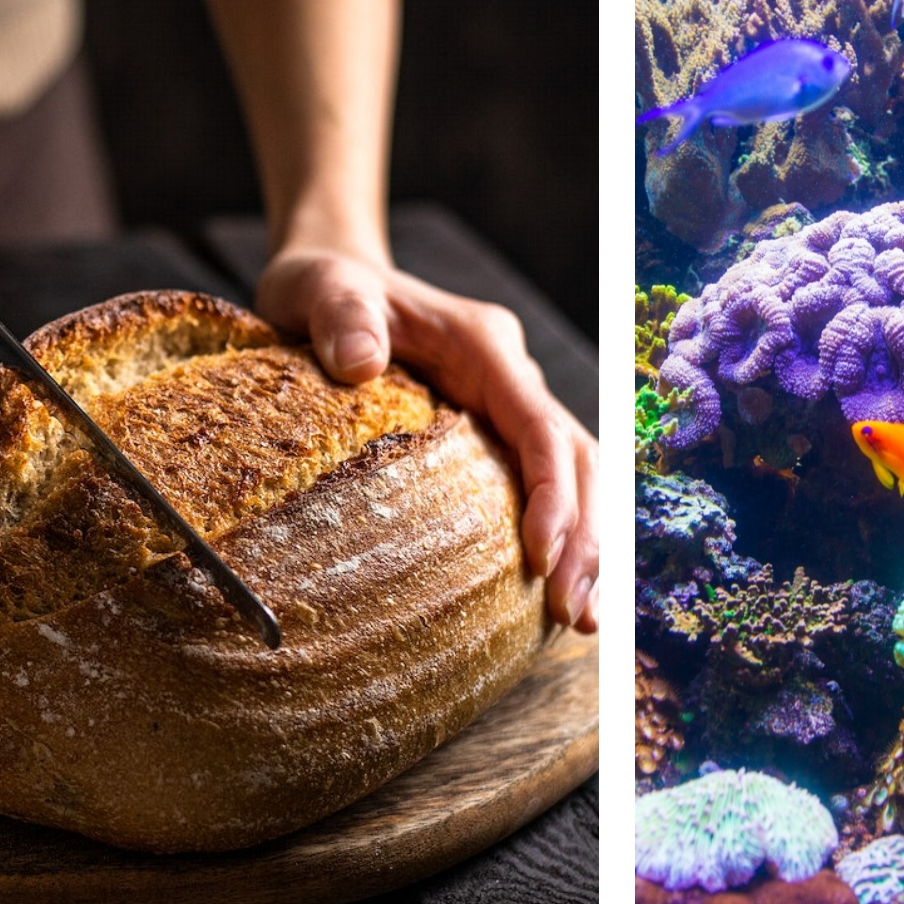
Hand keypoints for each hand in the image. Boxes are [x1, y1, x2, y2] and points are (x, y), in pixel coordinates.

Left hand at [257, 246, 597, 631]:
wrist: (331, 282)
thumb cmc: (323, 289)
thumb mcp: (317, 290)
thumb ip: (341, 316)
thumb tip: (360, 362)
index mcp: (482, 345)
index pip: (536, 422)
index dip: (552, 492)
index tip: (543, 558)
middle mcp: (509, 375)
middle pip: (573, 455)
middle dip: (586, 534)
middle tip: (577, 617)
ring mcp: (506, 404)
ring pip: (573, 473)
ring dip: (586, 542)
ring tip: (583, 621)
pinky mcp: (494, 434)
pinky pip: (543, 483)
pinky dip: (563, 535)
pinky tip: (556, 592)